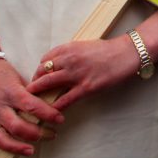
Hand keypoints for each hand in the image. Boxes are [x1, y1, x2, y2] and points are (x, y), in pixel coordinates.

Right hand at [0, 55, 62, 157]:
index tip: (60, 119)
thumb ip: (33, 92)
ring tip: (30, 151)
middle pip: (17, 126)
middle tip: (52, 135)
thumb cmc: (4, 74)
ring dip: (15, 147)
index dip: (47, 114)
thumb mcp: (21, 78)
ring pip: (0, 137)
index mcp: (11, 93)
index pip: (31, 106)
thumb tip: (53, 101)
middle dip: (36, 133)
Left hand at [25, 36, 140, 112]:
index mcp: (69, 48)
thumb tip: (59, 65)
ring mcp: (76, 74)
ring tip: (33, 103)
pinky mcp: (86, 87)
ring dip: (38, 95)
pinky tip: (51, 112)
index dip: (39, 70)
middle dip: (34, 83)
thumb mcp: (86, 45)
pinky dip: (55, 107)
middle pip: (42, 72)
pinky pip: (64, 100)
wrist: (127, 53)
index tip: (39, 77)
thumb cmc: (109, 50)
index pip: (45, 59)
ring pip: (48, 84)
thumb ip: (71, 54)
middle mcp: (69, 60)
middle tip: (31, 92)